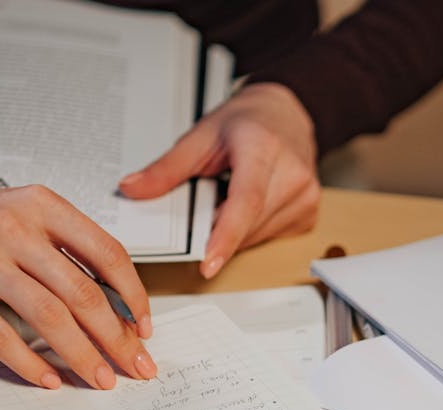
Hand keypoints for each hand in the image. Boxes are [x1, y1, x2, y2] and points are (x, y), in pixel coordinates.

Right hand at [0, 181, 156, 389]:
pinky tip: (48, 378)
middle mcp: (15, 228)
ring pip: (48, 316)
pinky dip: (28, 362)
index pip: (107, 253)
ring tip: (100, 377)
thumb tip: (116, 305)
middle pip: (83, 292)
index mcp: (43, 206)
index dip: (134, 295)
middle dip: (117, 337)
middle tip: (135, 364)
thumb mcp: (25, 214)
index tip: (145, 326)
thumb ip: (66, 250)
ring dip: (81, 355)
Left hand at [119, 82, 319, 278]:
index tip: (207, 263)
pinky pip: (269, 236)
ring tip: (230, 194)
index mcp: (264, 148)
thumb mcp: (202, 136)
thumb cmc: (248, 121)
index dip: (225, 235)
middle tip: (206, 203)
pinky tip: (248, 203)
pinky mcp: (309, 214)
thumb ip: (167, 168)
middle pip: (247, 223)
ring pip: (256, 236)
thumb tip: (133, 190)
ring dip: (233, 229)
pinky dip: (250, 229)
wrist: (287, 113)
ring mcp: (305, 197)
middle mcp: (293, 174)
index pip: (246, 201)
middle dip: (216, 227)